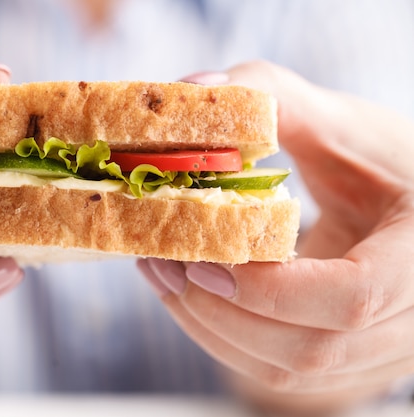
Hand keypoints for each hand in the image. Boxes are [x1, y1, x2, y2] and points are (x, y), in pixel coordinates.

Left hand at [139, 61, 413, 413]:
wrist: (413, 209)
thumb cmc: (389, 163)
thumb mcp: (346, 126)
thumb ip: (278, 100)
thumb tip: (195, 89)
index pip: (353, 297)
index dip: (271, 289)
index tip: (203, 258)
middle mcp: (411, 320)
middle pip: (309, 349)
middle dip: (219, 312)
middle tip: (162, 263)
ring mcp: (380, 350)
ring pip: (286, 369)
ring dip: (210, 327)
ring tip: (163, 275)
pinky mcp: (348, 359)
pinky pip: (279, 368)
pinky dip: (225, 337)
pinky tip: (191, 294)